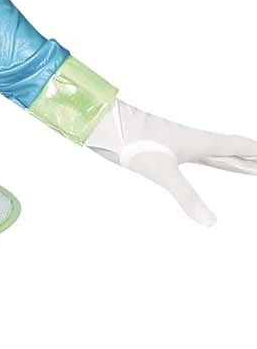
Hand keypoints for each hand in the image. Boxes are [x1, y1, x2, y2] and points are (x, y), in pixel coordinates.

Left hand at [85, 96, 256, 226]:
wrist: (106, 124)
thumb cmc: (133, 141)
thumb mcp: (162, 172)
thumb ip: (187, 197)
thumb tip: (211, 223)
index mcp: (200, 142)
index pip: (239, 147)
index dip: (256, 155)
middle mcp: (195, 141)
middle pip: (233, 150)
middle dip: (252, 160)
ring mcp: (181, 144)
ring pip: (217, 153)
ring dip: (236, 160)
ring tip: (250, 166)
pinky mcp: (167, 149)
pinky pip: (200, 155)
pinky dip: (214, 159)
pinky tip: (208, 158)